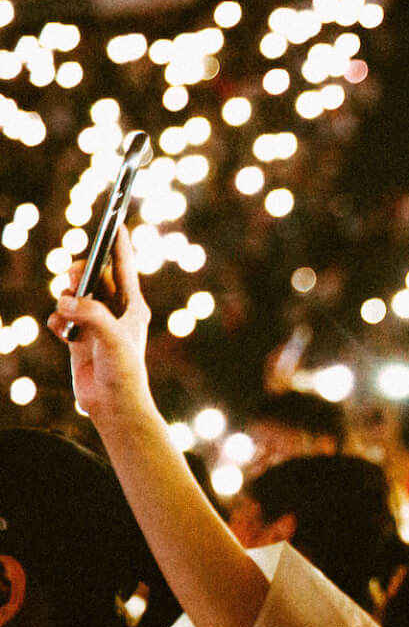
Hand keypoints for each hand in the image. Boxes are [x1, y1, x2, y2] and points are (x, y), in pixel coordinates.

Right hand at [47, 227, 156, 423]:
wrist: (115, 405)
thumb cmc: (124, 372)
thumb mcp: (112, 339)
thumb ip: (90, 316)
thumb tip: (65, 300)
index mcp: (132, 306)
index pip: (124, 268)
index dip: (119, 244)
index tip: (116, 221)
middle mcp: (115, 312)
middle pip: (93, 277)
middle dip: (80, 272)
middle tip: (72, 276)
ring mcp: (95, 323)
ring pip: (74, 295)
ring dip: (66, 295)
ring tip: (66, 302)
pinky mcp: (79, 338)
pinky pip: (61, 318)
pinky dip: (57, 320)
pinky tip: (62, 330)